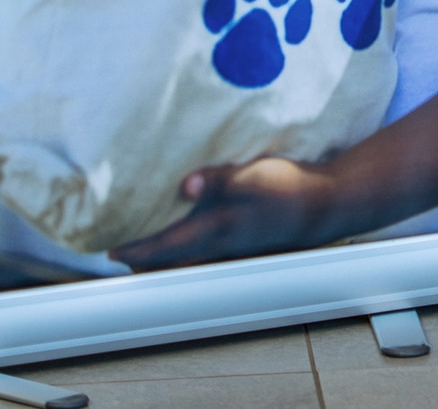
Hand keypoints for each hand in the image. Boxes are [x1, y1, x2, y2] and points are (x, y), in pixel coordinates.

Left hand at [110, 157, 331, 268]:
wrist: (326, 203)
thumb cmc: (288, 188)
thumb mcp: (251, 175)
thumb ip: (215, 180)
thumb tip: (184, 186)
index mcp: (215, 230)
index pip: (165, 245)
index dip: (137, 250)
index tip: (112, 251)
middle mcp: (220, 245)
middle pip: (173, 261)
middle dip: (147, 261)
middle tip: (124, 258)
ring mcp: (234, 247)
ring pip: (189, 260)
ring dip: (167, 259)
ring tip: (149, 254)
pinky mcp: (246, 241)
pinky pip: (206, 254)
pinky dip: (188, 252)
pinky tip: (191, 240)